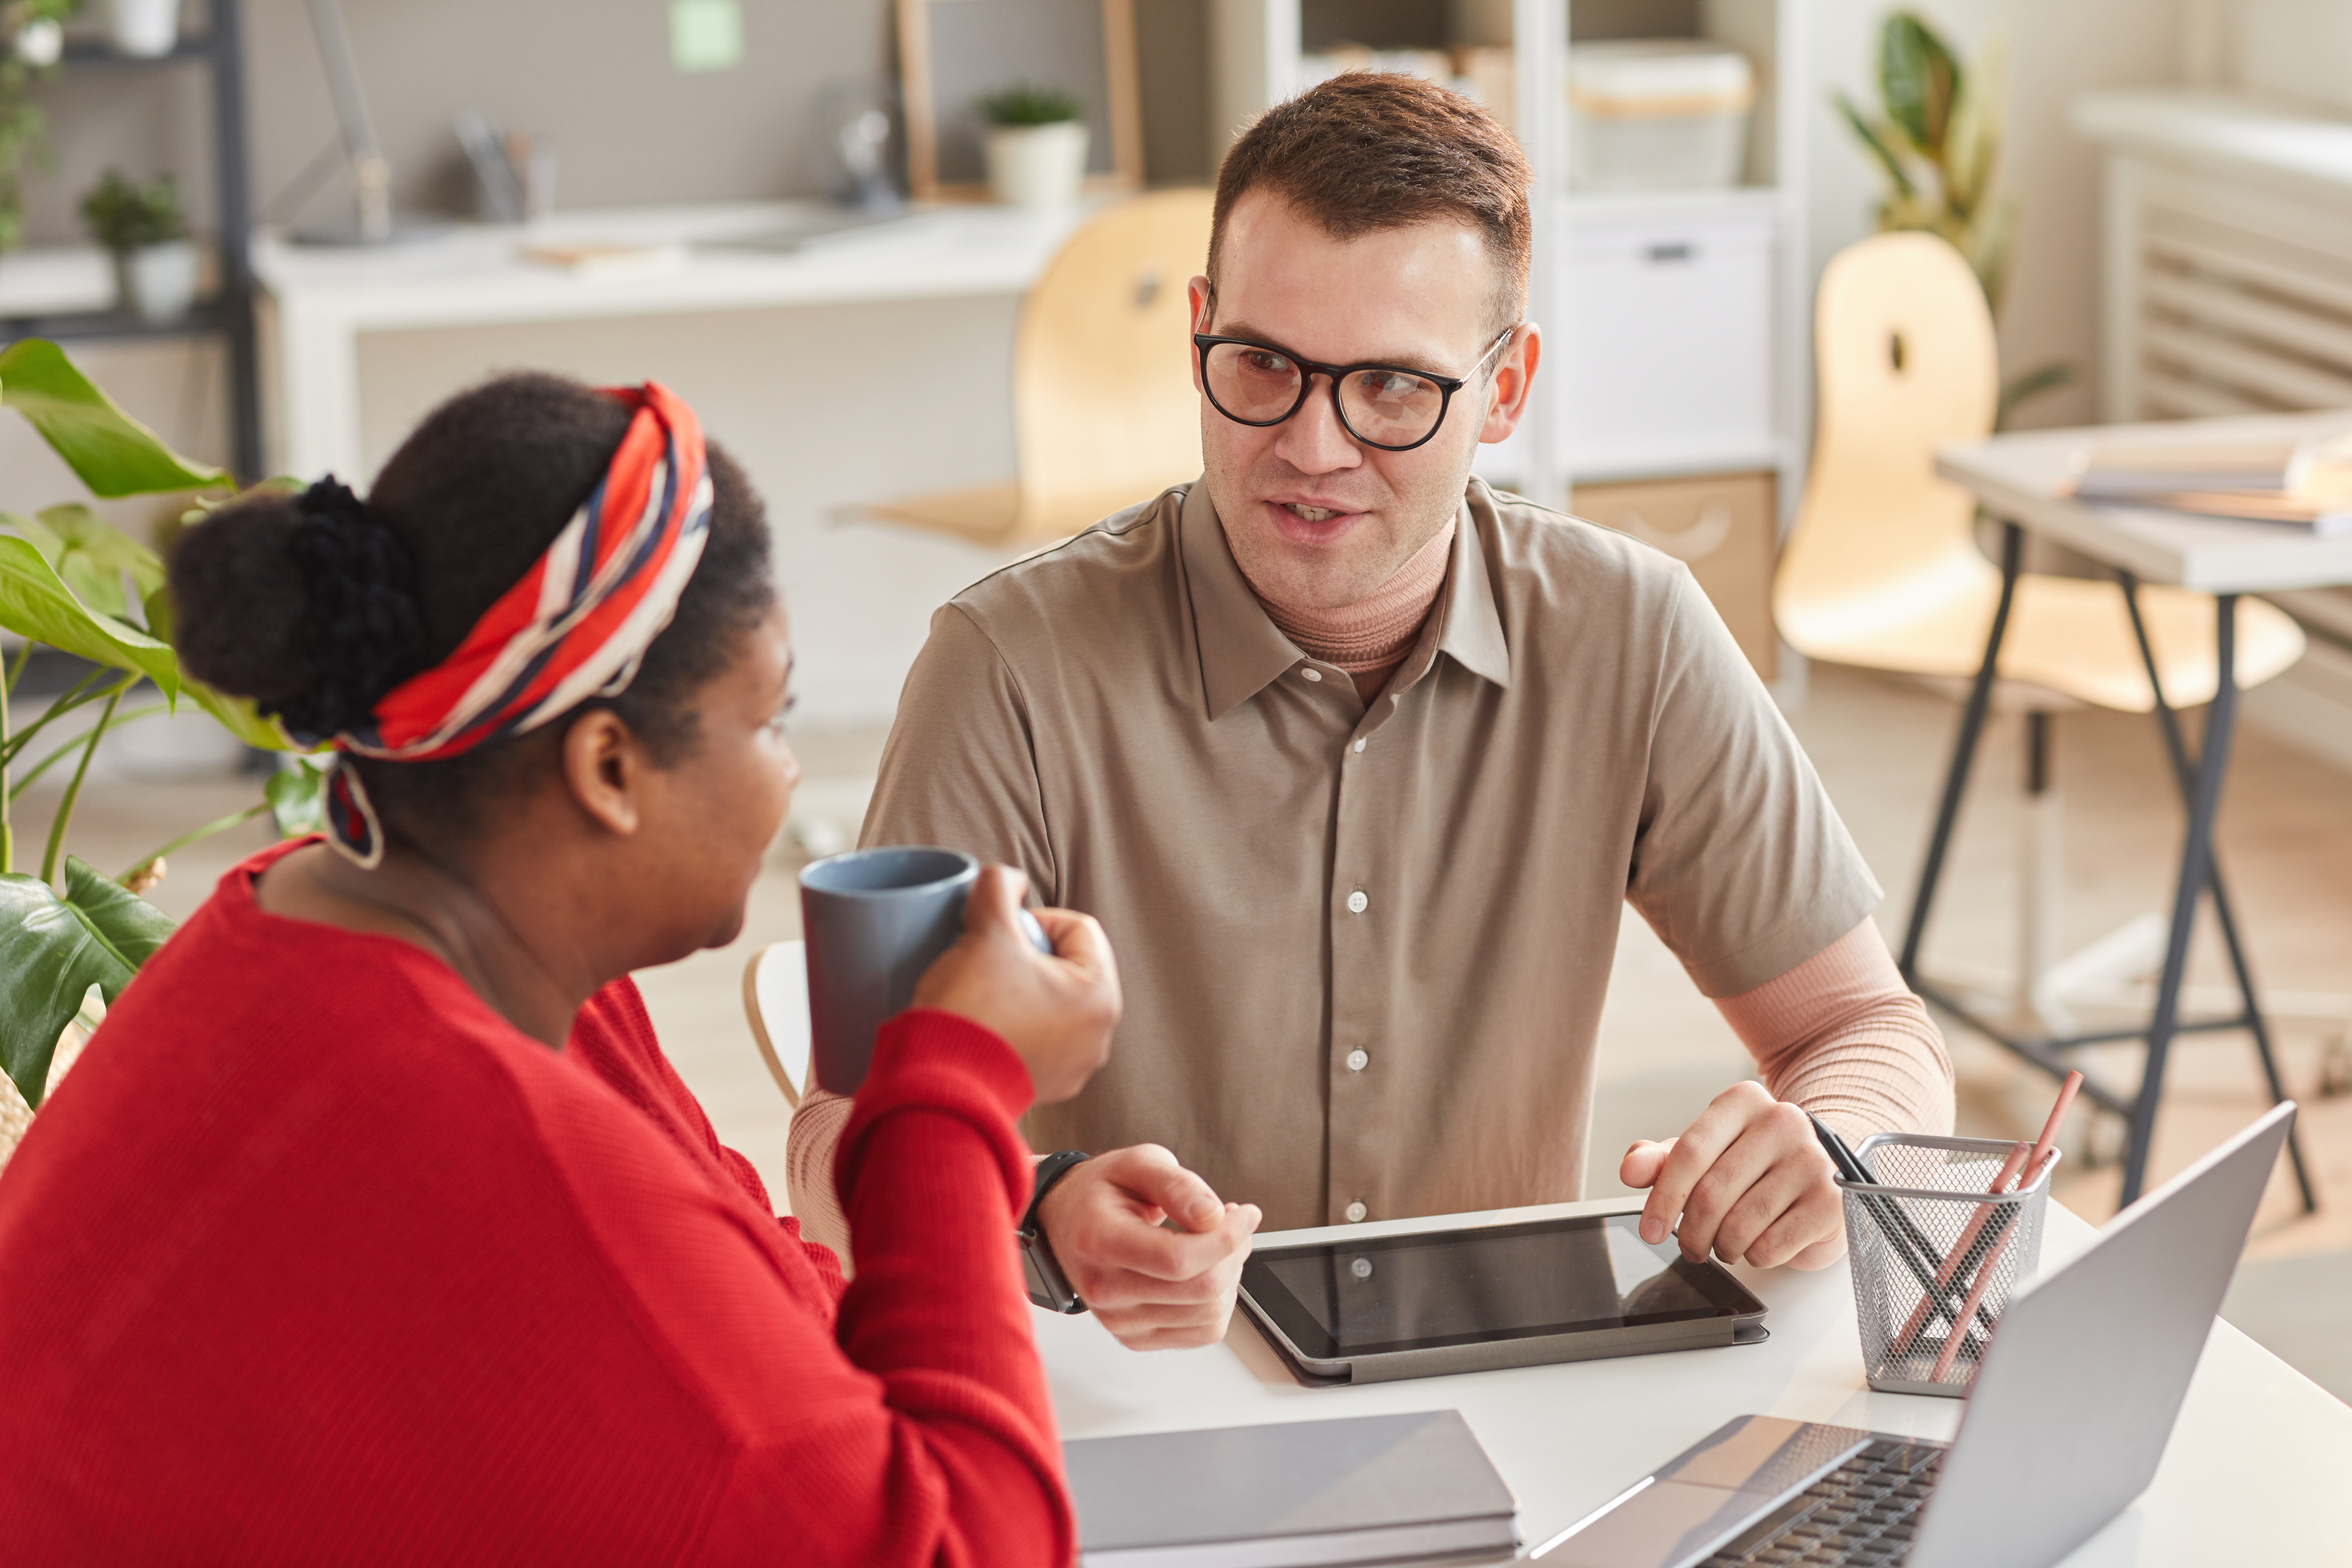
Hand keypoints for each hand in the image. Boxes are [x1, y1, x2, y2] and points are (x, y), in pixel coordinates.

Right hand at [911, 865, 1119, 1103]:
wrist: (935, 1086)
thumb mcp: (985, 930)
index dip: (1035, 918)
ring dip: (1019, 989)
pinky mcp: (1045, 1087)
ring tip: (981, 991)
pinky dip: (1013, 1024)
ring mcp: (1073, 1067)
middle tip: (986, 960)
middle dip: (1027, 955)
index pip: (1079, 928)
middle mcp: (1099, 1037)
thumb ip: (999, 886)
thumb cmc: (969, 1010)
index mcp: (1101, 996)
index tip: (998, 934)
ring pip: (1050, 1001)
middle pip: (1066, 965)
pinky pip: (1036, 1037)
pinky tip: (982, 1024)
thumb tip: (1010, 881)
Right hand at [1036, 1144, 1262, 1350]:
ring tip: (1218, 1242)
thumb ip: (1176, 1185)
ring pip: (1209, 1315)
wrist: (1069, 1221)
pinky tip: (1208, 1269)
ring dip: (1231, 1275)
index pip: (1178, 1259)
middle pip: (1200, 1290)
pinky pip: (1203, 1333)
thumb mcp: (1139, 1163)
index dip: (1226, 1237)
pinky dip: (1219, 1301)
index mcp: (1099, 1241)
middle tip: (1233, 1222)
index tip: (1243, 1213)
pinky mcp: (1135, 1338)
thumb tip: (1212, 1215)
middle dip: (1234, 1251)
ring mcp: (1118, 1321)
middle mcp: (1104, 1289)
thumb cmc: (1103, 1191)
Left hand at [1619, 1080, 1845, 1270]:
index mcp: (1743, 1101)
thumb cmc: (1753, 1165)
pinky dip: (1755, 1256)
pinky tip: (1758, 1245)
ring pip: (1740, 1225)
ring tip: (1725, 1244)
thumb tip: (1631, 1169)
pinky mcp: (1831, 1201)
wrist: (1821, 1175)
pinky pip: (1771, 1245)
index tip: (1650, 1230)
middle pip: (1711, 1193)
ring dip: (1722, 1247)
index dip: (1663, 1197)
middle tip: (1690, 1247)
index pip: (1690, 1151)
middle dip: (1691, 1232)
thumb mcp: (1703, 1154)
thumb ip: (1662, 1159)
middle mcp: (1782, 1121)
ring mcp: (1812, 1160)